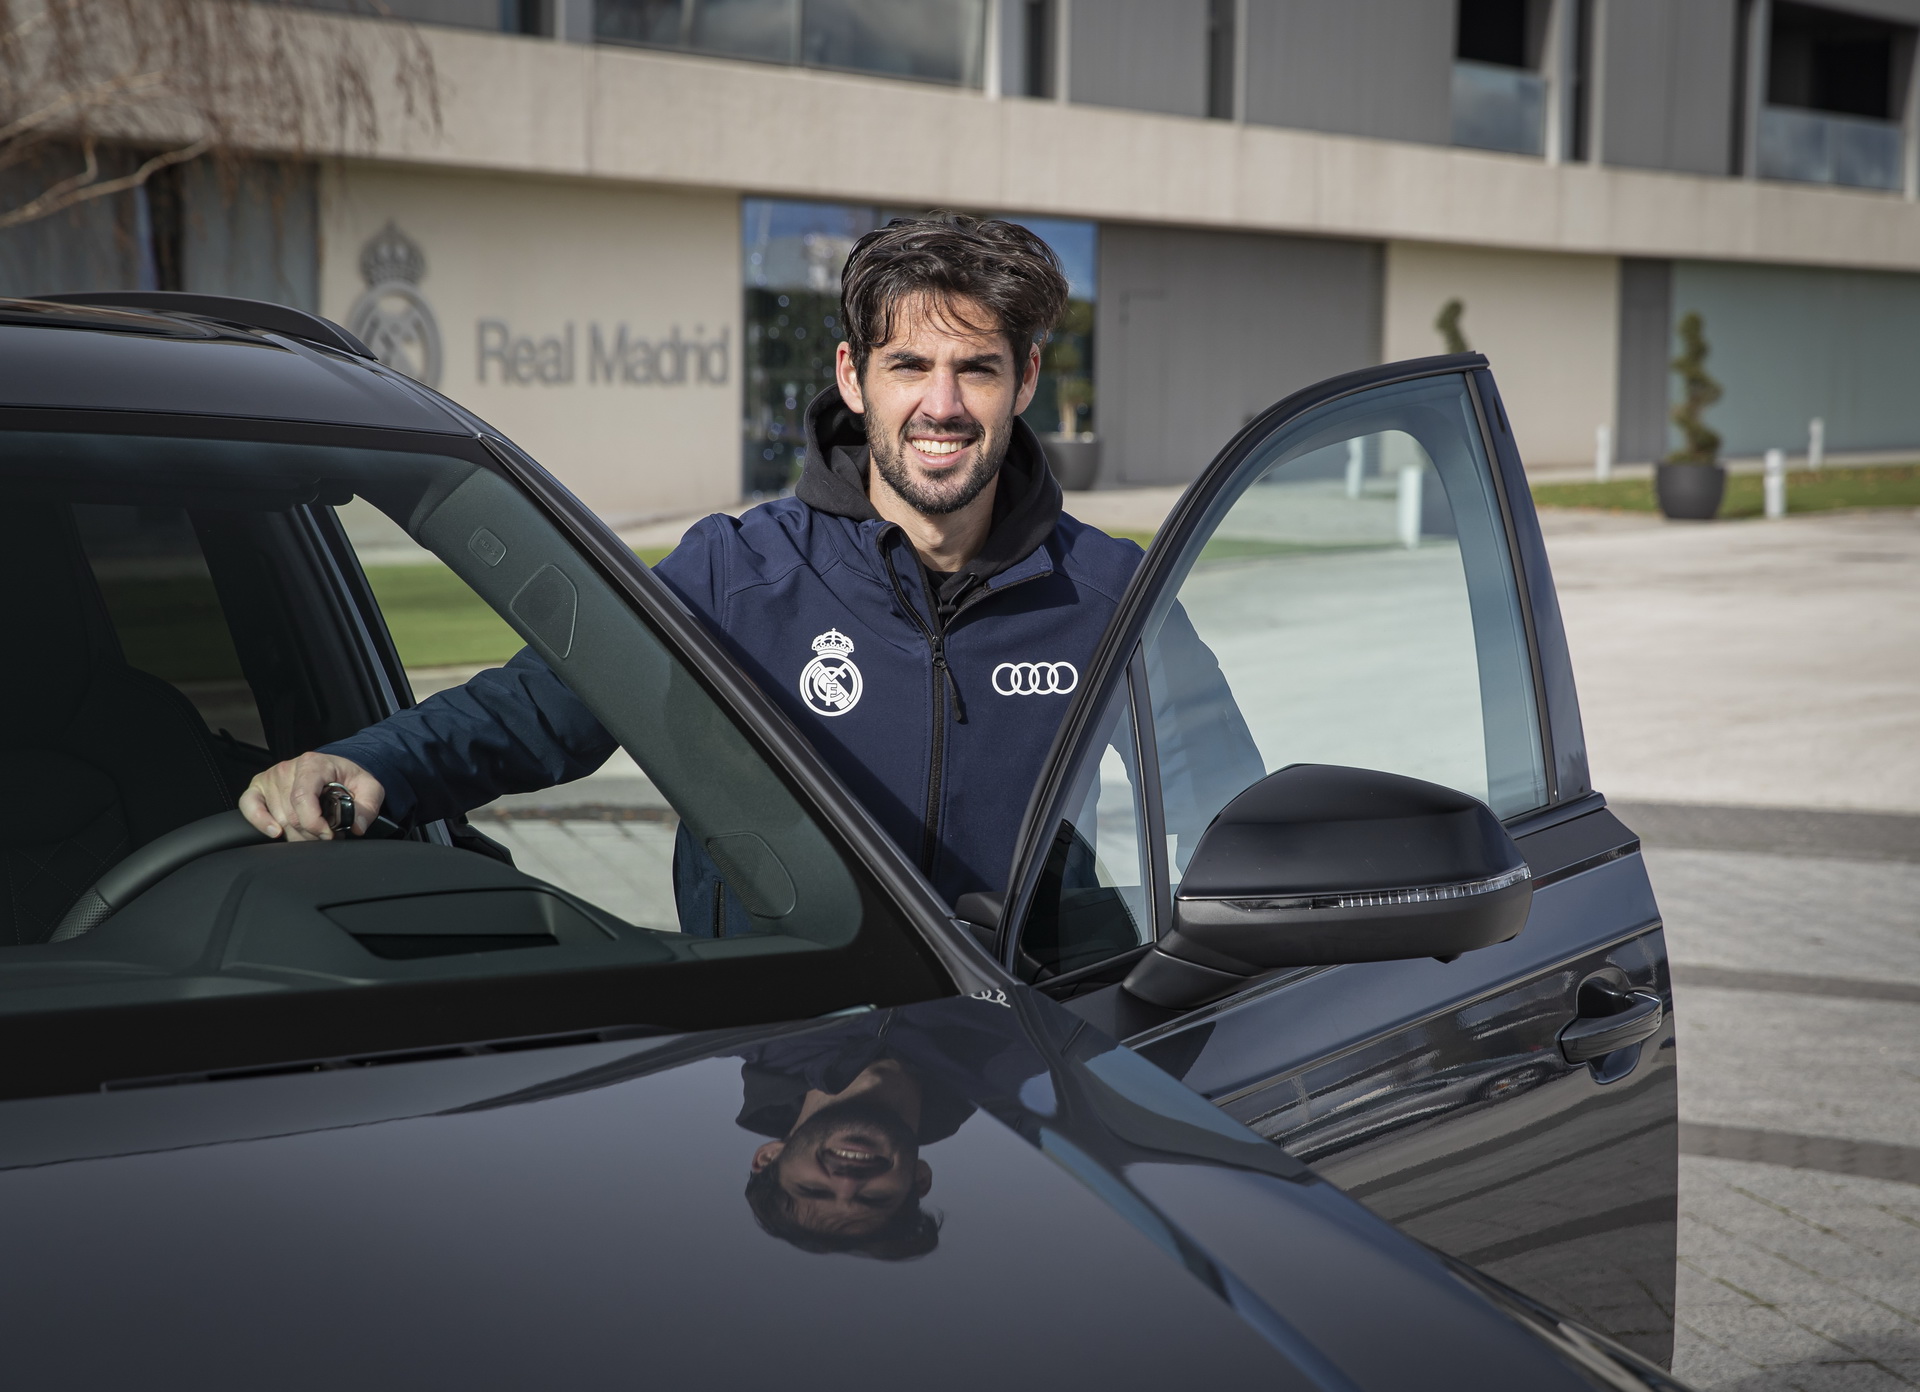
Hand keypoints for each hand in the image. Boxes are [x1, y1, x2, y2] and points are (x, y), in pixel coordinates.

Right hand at [240, 752, 385, 841]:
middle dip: (311, 833)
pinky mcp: (259, 788)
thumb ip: (367, 807)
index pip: (303, 797)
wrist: (336, 769)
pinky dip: (259, 822)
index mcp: (313, 764)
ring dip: (296, 834)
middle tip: (327, 836)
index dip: (314, 822)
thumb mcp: (369, 787)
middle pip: (291, 814)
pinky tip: (275, 832)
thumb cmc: (348, 778)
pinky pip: (248, 806)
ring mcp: (270, 778)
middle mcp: (287, 769)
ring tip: (314, 832)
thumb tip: (356, 826)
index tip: (329, 834)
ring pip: (277, 818)